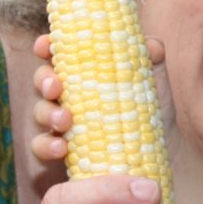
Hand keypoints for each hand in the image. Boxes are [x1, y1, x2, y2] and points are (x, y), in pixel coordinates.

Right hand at [31, 33, 167, 164]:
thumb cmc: (151, 115)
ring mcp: (61, 125)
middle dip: (44, 80)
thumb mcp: (155, 86)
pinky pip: (42, 148)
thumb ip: (152, 61)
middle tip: (55, 87)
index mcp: (86, 75)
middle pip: (43, 82)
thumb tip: (152, 46)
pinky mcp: (60, 153)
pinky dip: (47, 146)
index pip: (60, 56)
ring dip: (47, 114)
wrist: (161, 158)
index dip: (46, 47)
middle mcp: (68, 97)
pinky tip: (61, 148)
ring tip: (65, 121)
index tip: (46, 45)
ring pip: (40, 113)